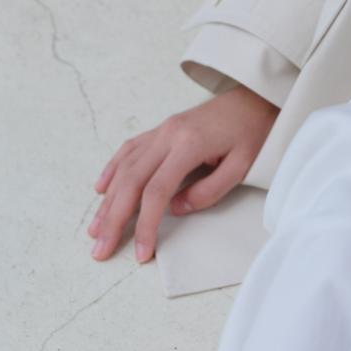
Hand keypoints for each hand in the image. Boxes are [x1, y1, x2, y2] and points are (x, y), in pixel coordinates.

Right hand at [88, 85, 279, 263]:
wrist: (255, 98)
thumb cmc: (252, 131)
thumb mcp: (241, 165)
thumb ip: (209, 190)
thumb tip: (175, 210)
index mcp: (188, 144)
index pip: (156, 191)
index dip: (146, 224)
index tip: (142, 252)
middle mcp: (168, 135)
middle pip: (131, 181)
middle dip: (113, 218)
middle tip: (101, 249)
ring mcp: (162, 130)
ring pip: (125, 167)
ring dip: (108, 200)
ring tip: (96, 228)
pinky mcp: (162, 129)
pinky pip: (129, 150)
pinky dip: (113, 170)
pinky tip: (101, 189)